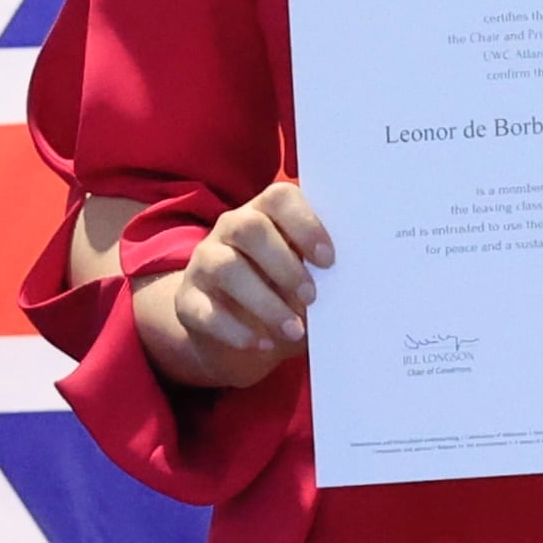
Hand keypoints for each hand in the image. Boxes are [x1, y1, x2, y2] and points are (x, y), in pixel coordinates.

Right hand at [132, 178, 330, 390]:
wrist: (237, 336)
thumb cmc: (283, 298)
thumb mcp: (305, 284)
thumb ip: (323, 277)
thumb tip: (355, 288)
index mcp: (264, 214)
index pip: (279, 198)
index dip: (305, 224)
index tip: (329, 259)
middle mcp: (229, 229)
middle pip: (247, 227)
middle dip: (284, 263)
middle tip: (312, 297)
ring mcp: (203, 263)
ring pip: (225, 267)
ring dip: (264, 301)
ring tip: (293, 329)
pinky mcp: (187, 301)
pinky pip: (205, 310)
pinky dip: (236, 330)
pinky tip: (262, 343)